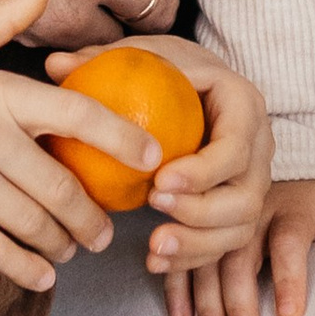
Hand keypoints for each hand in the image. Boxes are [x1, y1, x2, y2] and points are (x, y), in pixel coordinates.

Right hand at [0, 0, 162, 294]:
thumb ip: (3, 19)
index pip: (73, 113)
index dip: (120, 135)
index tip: (151, 155)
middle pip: (61, 185)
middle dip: (93, 215)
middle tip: (107, 229)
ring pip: (33, 222)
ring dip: (63, 243)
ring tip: (75, 248)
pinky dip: (24, 267)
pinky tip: (43, 275)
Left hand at [40, 33, 272, 307]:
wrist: (198, 86)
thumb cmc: (168, 69)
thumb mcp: (143, 54)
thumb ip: (102, 59)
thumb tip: (55, 65)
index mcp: (244, 104)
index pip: (236, 147)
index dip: (204, 171)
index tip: (159, 180)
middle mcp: (259, 147)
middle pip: (246, 196)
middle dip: (202, 213)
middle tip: (153, 207)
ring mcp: (252, 181)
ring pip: (239, 227)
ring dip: (197, 244)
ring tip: (153, 247)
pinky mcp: (237, 208)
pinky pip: (224, 244)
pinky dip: (192, 258)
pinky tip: (155, 261)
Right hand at [194, 175, 314, 315]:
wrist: (272, 175)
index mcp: (290, 207)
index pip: (290, 241)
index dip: (290, 277)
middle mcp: (250, 214)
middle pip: (241, 256)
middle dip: (240, 302)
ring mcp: (220, 223)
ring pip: (208, 262)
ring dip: (207, 304)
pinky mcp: (199, 231)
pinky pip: (183, 259)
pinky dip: (177, 289)